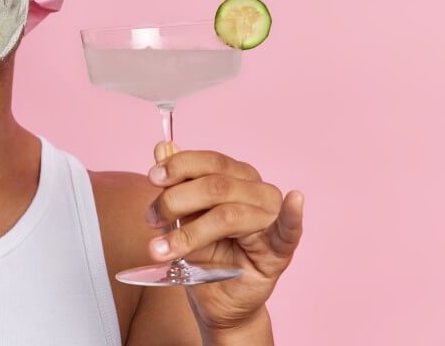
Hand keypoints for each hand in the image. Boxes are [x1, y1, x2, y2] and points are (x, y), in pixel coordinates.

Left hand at [145, 141, 303, 339]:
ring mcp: (271, 219)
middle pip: (215, 185)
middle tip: (151, 220)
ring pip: (228, 214)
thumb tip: (162, 147)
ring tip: (160, 250)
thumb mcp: (181, 217)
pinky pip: (288, 230)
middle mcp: (257, 192)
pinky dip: (292, 215)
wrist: (215, 299)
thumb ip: (174, 184)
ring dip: (188, 233)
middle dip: (175, 201)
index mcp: (236, 177)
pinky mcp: (280, 250)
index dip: (179, 166)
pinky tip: (295, 200)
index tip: (152, 178)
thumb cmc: (203, 252)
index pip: (209, 162)